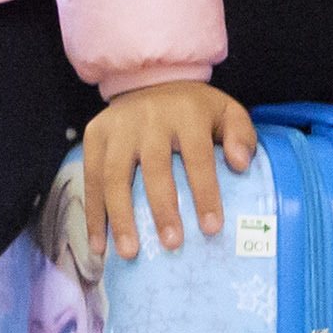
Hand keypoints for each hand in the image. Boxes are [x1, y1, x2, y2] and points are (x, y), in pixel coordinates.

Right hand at [83, 80, 257, 262]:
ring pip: (114, 175)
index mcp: (186, 112)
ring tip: (129, 253)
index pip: (197, 156)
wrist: (150, 79)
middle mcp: (149, 117)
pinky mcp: (95, 134)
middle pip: (154, 168)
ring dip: (120, 217)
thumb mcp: (226, 112)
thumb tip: (241, 164)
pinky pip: (91, 178)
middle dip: (162, 208)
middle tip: (172, 244)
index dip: (204, 192)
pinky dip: (94, 214)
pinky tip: (100, 245)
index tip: (211, 228)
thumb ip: (240, 135)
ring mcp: (118, 126)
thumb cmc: (194, 110)